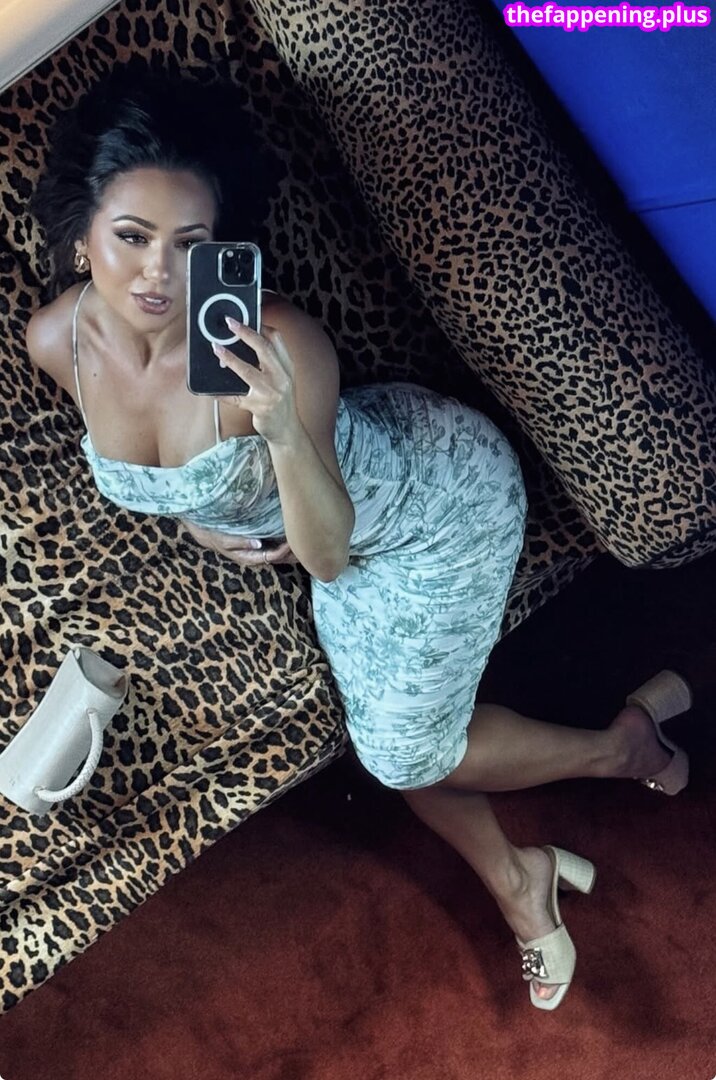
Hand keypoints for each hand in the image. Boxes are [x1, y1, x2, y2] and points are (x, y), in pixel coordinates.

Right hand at [180, 519, 298, 566]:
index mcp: (250, 558)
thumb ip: (240, 542)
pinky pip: (278, 547)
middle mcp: (257, 557)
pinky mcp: (262, 545)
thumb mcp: (224, 540)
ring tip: (308, 544)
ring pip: (281, 554)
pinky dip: (288, 544)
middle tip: (309, 546)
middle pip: (280, 559)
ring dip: (293, 550)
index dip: (283, 550)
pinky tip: (297, 538)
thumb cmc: (216, 536)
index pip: (271, 556)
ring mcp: (260, 552)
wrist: (208, 534)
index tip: (293, 542)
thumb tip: (258, 544)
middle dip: (293, 554)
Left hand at [212, 317, 299, 444]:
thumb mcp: (282, 379)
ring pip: (248, 371)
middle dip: (246, 333)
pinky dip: (222, 394)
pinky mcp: (260, 408)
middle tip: (230, 323)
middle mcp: (282, 378)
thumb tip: (247, 342)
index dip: (261, 325)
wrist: (287, 430)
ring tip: (217, 348)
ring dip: (230, 359)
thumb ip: (270, 362)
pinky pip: (236, 398)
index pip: (276, 339)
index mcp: (287, 367)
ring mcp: (271, 394)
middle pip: (264, 349)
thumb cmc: (280, 402)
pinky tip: (211, 390)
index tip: (246, 316)